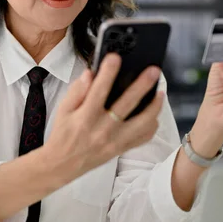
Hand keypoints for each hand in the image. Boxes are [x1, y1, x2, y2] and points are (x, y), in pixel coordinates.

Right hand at [45, 54, 163, 178]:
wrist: (62, 164)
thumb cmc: (63, 133)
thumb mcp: (63, 110)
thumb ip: (77, 90)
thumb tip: (90, 74)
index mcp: (85, 117)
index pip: (98, 91)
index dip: (107, 72)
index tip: (115, 57)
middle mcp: (102, 129)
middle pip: (127, 105)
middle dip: (142, 85)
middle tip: (154, 71)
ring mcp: (114, 141)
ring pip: (142, 124)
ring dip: (154, 107)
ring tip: (160, 92)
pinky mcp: (121, 149)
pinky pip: (143, 138)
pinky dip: (151, 126)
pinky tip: (153, 114)